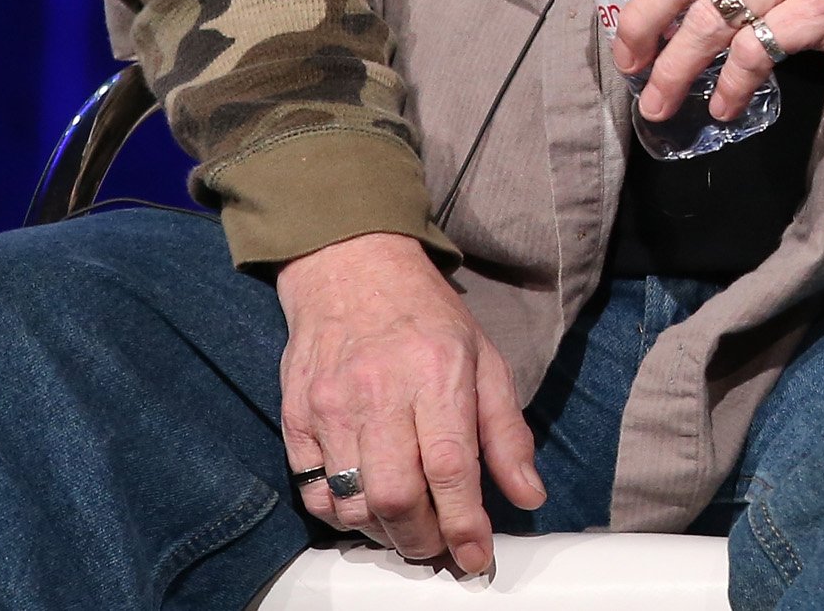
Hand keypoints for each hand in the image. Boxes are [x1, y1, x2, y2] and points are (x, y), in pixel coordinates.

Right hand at [275, 231, 543, 572]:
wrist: (350, 268)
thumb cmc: (427, 316)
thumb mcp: (486, 359)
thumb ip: (507, 432)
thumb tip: (528, 494)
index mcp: (438, 374)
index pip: (451, 468)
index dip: (465, 524)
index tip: (477, 555)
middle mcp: (380, 392)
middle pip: (395, 497)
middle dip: (422, 539)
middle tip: (439, 546)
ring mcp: (330, 407)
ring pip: (352, 504)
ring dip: (383, 534)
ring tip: (407, 530)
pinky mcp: (295, 418)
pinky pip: (314, 491)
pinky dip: (341, 516)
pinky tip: (366, 509)